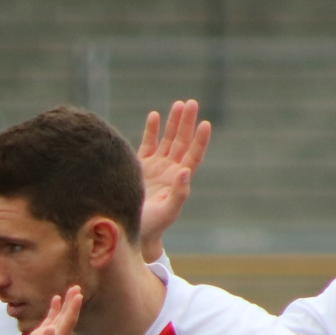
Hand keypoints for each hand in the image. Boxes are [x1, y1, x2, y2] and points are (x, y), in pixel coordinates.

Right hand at [11, 288, 83, 334]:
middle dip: (73, 302)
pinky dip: (55, 308)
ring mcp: (51, 333)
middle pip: (68, 316)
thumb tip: (50, 329)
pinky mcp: (43, 333)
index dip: (73, 309)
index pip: (68, 321)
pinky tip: (56, 298)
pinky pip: (52, 317)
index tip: (78, 296)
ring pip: (62, 315)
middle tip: (77, 287)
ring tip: (72, 289)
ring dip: (67, 303)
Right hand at [137, 101, 211, 260]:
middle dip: (186, 123)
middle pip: (182, 142)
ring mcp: (156, 166)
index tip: (205, 124)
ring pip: (167, 139)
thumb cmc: (152, 226)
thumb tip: (185, 170)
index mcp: (180, 180)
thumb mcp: (168, 212)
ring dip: (173, 123)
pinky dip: (151, 130)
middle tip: (191, 103)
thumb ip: (179, 193)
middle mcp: (170, 170)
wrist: (130, 231)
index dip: (200, 140)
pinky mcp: (140, 166)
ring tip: (179, 104)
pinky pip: (148, 144)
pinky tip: (154, 115)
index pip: (194, 155)